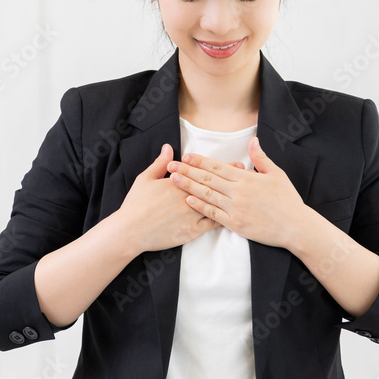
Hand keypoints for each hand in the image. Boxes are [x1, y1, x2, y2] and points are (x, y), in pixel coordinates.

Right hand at [116, 143, 245, 254]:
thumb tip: (169, 147)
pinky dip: (223, 219)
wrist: (130, 231)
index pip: (205, 173)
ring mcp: (191, 215)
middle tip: (248, 174)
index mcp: (178, 183)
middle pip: (215, 187)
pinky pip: (211, 224)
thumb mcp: (146, 179)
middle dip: (233, 180)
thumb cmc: (136, 204)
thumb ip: (160, 163)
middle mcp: (188, 197)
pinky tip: (234, 215)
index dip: (222, 168)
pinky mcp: (191, 231)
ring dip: (231, 199)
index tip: (236, 164)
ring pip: (216, 205)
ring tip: (246, 194)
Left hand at [166, 136, 308, 247]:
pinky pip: (214, 214)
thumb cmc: (287, 200)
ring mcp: (236, 208)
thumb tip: (253, 140)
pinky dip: (200, 206)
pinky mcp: (236, 224)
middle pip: (208, 179)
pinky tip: (188, 200)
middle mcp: (238, 192)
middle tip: (171, 166)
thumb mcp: (276, 174)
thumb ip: (261, 157)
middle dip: (188, 171)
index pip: (218, 167)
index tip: (186, 156)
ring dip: (189, 187)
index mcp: (247, 178)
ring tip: (174, 180)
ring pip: (208, 195)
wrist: (295, 226)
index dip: (200, 161)